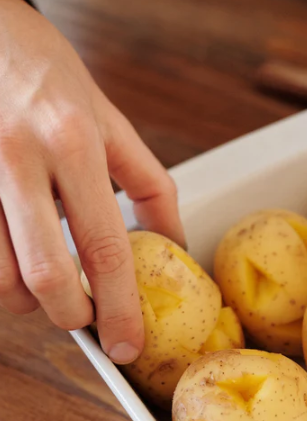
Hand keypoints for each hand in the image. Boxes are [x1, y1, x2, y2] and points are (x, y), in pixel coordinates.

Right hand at [0, 0, 184, 362]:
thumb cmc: (49, 75)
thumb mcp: (112, 122)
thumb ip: (150, 185)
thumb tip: (174, 243)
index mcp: (73, 144)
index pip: (104, 247)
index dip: (118, 306)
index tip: (126, 344)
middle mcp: (18, 158)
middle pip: (45, 274)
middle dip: (69, 314)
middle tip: (85, 316)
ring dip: (27, 299)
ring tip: (48, 284)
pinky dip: (0, 275)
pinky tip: (16, 258)